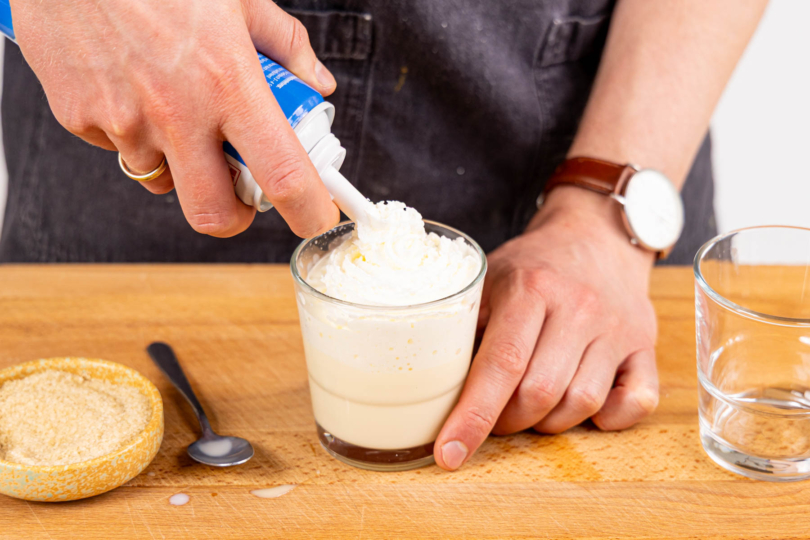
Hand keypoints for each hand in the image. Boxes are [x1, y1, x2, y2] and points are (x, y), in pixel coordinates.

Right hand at [10, 0, 339, 236]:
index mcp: (228, 83)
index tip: (315, 216)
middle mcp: (177, 112)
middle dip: (235, 214)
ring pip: (163, 182)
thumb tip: (316, 83)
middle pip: (214, 215)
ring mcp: (124, 121)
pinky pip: (120, 150)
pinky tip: (134, 88)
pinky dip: (136, 133)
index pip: (282, 175)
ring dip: (182, 163)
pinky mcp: (81, 118)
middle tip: (241, 190)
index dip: (308, 211)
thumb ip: (285, 45)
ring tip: (178, 109)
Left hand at [435, 186, 659, 469]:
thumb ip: (464, 326)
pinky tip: (583, 407)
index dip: (473, 415)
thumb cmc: (533, 265)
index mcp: (532, 288)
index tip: (449, 454)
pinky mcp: (645, 345)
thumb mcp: (488, 278)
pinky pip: (637, 401)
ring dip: (549, 421)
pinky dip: (609, 419)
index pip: (502, 364)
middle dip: (507, 421)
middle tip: (494, 415)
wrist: (596, 236)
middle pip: (540, 393)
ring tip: (531, 406)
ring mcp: (617, 328)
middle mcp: (579, 308)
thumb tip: (430, 385)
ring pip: (582, 402)